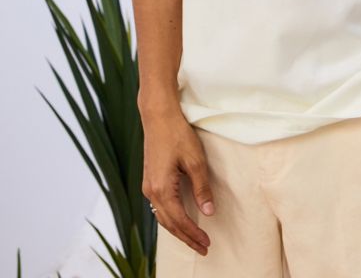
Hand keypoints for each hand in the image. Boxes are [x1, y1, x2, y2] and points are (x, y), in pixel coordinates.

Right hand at [140, 108, 215, 255]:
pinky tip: (179, 219)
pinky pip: (158, 207)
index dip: (193, 234)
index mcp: (161, 189)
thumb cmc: (177, 135)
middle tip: (203, 248)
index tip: (207, 243)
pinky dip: (170, 218)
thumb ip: (201, 188)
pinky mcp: (149, 180)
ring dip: (178, 230)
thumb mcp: (195, 161)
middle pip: (169, 224)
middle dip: (186, 238)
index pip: (179, 220)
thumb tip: (208, 212)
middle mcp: (151, 191)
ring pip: (162, 217)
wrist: (158, 116)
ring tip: (193, 239)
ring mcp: (147, 186)